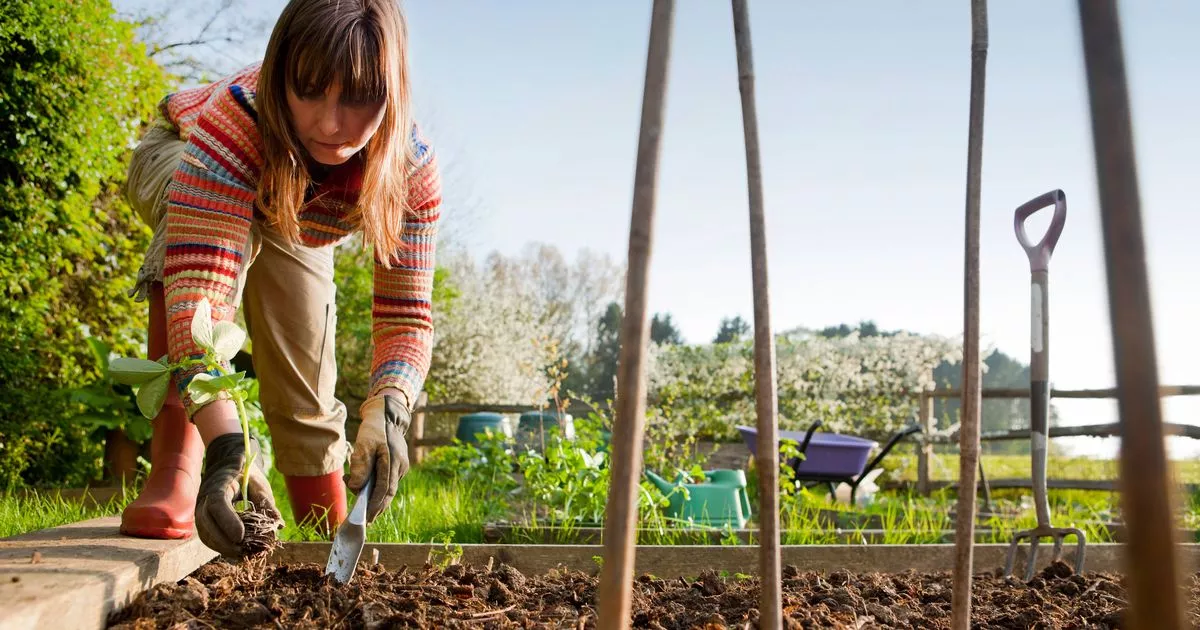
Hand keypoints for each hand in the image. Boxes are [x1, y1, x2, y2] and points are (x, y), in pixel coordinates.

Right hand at [195, 432, 282, 556]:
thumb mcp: (258, 483)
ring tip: (242, 555)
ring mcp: (201, 511)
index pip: (217, 504)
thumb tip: (278, 524)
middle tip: (243, 552)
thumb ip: (266, 502)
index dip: (228, 521)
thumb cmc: (246, 474)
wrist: (227, 467)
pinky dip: (221, 547)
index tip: (241, 537)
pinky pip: (208, 537)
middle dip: (224, 541)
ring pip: (206, 533)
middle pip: (207, 523)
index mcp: (218, 485)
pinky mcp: (203, 521)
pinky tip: (236, 553)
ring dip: (222, 547)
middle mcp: (204, 499)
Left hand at [347, 393, 410, 521]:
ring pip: (389, 487)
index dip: (375, 505)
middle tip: (367, 520)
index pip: (384, 489)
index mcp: (392, 461)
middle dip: (377, 508)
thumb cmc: (373, 429)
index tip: (367, 517)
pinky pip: (389, 480)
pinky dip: (378, 487)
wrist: (387, 415)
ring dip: (376, 497)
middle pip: (389, 493)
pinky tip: (366, 489)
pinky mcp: (399, 464)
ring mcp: (401, 466)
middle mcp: (399, 466)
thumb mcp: (363, 444)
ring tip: (362, 505)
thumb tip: (356, 487)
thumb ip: (360, 466)